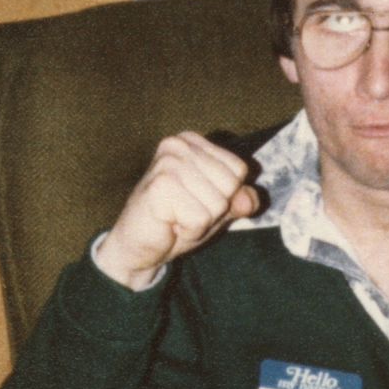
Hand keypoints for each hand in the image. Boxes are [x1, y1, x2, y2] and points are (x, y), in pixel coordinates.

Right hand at [95, 133, 258, 289]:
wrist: (138, 246)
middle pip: (231, 185)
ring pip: (218, 204)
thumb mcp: (219, 209)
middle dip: (214, 210)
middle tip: (186, 212)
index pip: (239, 170)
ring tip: (177, 217)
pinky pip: (200, 218)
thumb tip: (250, 199)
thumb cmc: (178, 221)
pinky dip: (189, 230)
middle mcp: (179, 145)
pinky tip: (169, 224)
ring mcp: (168, 163)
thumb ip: (241, 200)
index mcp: (194, 142)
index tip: (199, 201)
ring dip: (200, 222)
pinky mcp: (160, 186)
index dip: (226, 196)